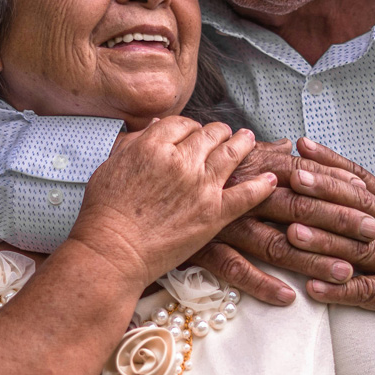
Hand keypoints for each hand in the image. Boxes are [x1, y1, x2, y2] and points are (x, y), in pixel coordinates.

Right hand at [69, 118, 275, 288]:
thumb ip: (133, 143)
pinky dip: (262, 185)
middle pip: (210, 134)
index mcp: (153, 145)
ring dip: (243, 144)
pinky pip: (247, 194)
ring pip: (232, 154)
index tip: (193, 133)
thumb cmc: (104, 213)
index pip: (182, 124)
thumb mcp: (110, 166)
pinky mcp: (214, 213)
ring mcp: (201, 186)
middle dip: (219, 132)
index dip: (190, 127)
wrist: (112, 251)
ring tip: (249, 140)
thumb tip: (152, 127)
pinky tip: (270, 179)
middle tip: (226, 133)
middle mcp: (181, 160)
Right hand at [190, 139, 374, 304]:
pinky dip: (263, 284)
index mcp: (249, 169)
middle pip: (299, 208)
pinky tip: (290, 297)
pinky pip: (237, 270)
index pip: (303, 177)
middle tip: (372, 235)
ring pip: (276, 242)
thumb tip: (288, 145)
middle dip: (339, 222)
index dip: (336, 187)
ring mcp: (222, 222)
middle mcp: (239, 193)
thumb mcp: (222, 156)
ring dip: (312, 259)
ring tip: (346, 273)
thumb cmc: (181, 175)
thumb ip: (259, 154)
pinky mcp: (204, 248)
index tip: (367, 200)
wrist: (128, 202)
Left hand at [286, 138, 374, 339]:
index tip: (303, 148)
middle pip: (360, 207)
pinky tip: (312, 287)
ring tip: (292, 233)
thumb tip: (323, 172)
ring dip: (324, 241)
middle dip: (325, 192)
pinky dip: (338, 290)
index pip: (360, 179)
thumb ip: (363, 200)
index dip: (332, 162)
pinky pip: (365, 291)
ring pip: (359, 249)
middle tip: (295, 179)